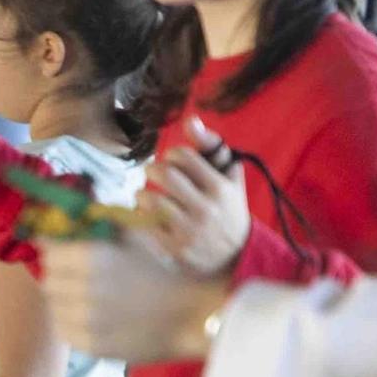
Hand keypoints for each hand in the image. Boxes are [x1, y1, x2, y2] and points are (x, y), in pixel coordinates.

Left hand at [38, 238, 231, 363]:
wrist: (188, 314)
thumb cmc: (160, 270)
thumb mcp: (132, 238)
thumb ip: (96, 227)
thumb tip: (60, 221)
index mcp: (94, 257)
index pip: (49, 253)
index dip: (55, 252)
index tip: (62, 254)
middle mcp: (85, 288)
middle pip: (48, 280)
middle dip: (59, 276)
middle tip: (78, 277)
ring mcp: (86, 320)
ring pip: (54, 306)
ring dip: (65, 300)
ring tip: (90, 298)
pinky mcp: (89, 344)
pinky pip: (64, 329)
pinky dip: (72, 322)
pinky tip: (94, 317)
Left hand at [140, 117, 249, 275]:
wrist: (235, 256)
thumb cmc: (227, 209)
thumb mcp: (228, 178)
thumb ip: (212, 147)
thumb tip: (190, 121)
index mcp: (219, 188)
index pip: (184, 157)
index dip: (173, 155)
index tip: (173, 161)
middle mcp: (205, 208)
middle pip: (165, 175)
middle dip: (152, 169)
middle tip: (152, 172)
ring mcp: (188, 230)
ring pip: (150, 199)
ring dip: (142, 193)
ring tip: (146, 194)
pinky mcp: (173, 248)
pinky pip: (144, 224)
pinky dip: (141, 216)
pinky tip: (148, 215)